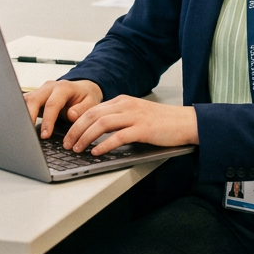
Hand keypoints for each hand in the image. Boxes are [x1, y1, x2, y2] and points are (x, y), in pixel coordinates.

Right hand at [25, 78, 102, 138]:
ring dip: (22, 115)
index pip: (52, 104)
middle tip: (28, 135)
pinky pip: (24, 104)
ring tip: (21, 132)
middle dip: (29, 118)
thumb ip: (82, 109)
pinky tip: (19, 126)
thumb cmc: (85, 97)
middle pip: (33, 100)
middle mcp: (49, 87)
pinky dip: (21, 114)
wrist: (82, 89)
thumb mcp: (91, 102)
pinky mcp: (34, 97)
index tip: (45, 135)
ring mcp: (40, 91)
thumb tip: (71, 115)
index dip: (47, 120)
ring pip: (25, 100)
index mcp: (64, 88)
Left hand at [62, 95, 198, 155]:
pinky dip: (104, 144)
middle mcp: (126, 105)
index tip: (68, 135)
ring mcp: (135, 116)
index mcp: (123, 101)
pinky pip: (118, 136)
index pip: (92, 109)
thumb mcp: (136, 115)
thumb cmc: (162, 122)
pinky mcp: (143, 129)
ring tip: (78, 149)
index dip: (77, 122)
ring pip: (101, 124)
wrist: (186, 122)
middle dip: (75, 130)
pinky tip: (97, 152)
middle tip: (67, 144)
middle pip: (92, 115)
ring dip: (86, 137)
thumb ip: (119, 119)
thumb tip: (97, 133)